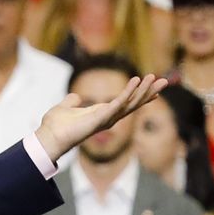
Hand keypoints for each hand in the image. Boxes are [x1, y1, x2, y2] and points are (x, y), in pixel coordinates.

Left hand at [33, 75, 168, 161]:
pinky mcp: (101, 117)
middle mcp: (108, 117)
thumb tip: (75, 97)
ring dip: (143, 90)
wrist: (49, 136)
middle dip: (149, 92)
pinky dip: (128, 91)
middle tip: (164, 81)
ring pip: (131, 102)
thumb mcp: (66, 107)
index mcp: (102, 113)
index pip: (126, 103)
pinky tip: (136, 80)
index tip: (154, 88)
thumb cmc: (56, 126)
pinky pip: (118, 102)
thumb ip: (72, 102)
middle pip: (134, 103)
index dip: (140, 95)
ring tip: (155, 78)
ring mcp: (106, 118)